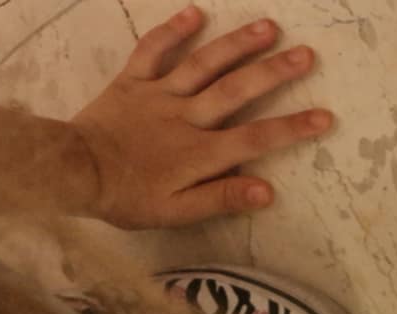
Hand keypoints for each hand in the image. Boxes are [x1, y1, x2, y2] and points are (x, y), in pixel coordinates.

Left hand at [70, 7, 331, 227]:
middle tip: (306, 54)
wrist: (71, 172)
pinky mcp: (132, 81)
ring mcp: (159, 95)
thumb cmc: (126, 198)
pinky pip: (153, 50)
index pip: (256, 139)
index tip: (325, 116)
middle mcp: (186, 117)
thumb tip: (267, 191)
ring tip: (268, 26)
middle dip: (274, 72)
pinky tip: (196, 13)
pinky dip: (173, 31)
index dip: (292, 128)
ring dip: (237, 44)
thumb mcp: (176, 212)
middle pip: (237, 91)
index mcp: (200, 153)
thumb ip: (221, 199)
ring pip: (204, 64)